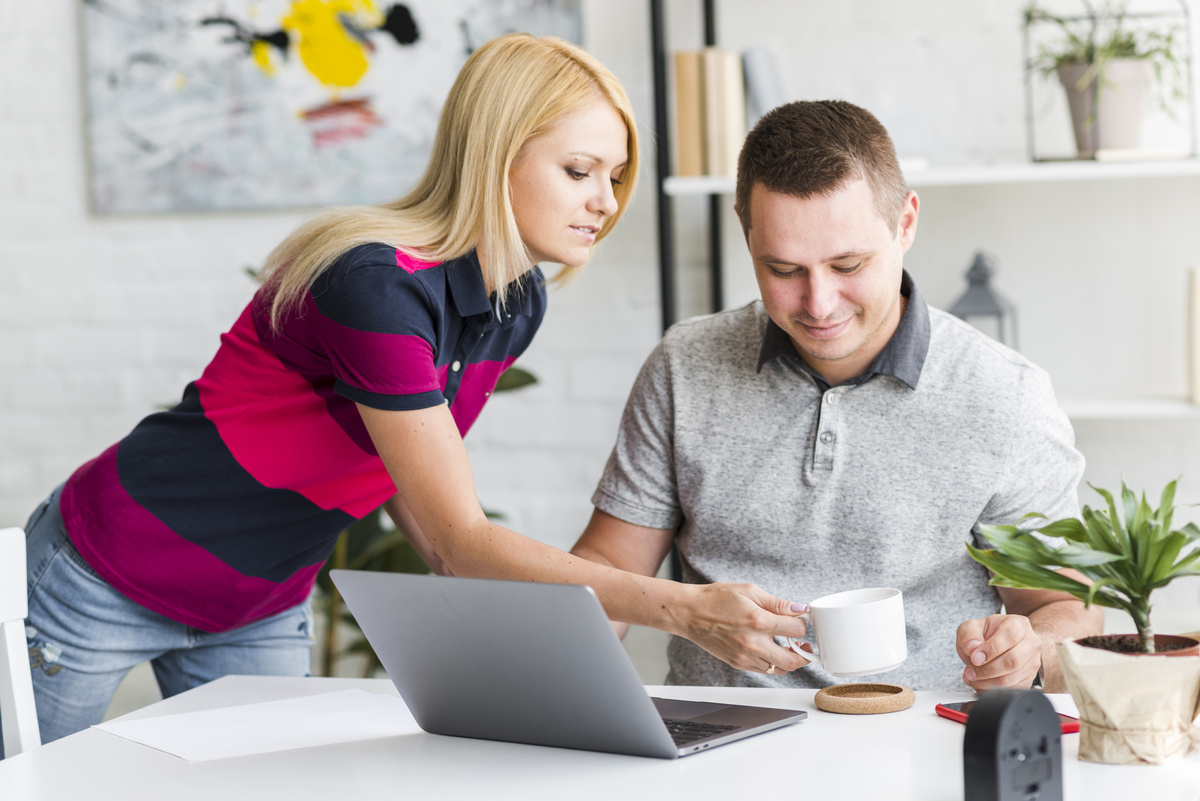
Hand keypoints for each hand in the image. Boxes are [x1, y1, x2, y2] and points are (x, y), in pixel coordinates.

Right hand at [679, 583, 809, 674]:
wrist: (690, 613)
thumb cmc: (716, 598)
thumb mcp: (748, 591)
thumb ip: (776, 603)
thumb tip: (799, 609)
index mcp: (759, 621)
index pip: (796, 630)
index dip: (802, 623)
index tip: (800, 619)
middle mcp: (754, 643)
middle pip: (794, 660)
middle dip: (805, 653)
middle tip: (805, 645)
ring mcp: (745, 657)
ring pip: (780, 669)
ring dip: (789, 659)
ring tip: (788, 647)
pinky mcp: (738, 664)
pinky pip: (764, 670)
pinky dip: (773, 662)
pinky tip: (771, 649)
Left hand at [956, 614, 1042, 690]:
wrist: (1002, 644)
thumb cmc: (989, 634)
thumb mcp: (973, 627)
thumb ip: (968, 634)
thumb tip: (971, 648)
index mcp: (1018, 624)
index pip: (1009, 637)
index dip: (990, 650)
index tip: (974, 658)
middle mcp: (1030, 643)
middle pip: (1012, 661)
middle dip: (986, 670)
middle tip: (970, 672)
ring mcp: (1032, 663)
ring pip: (1011, 679)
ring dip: (986, 682)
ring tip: (972, 677)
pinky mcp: (1028, 680)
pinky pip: (1011, 690)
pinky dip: (992, 690)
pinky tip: (981, 684)